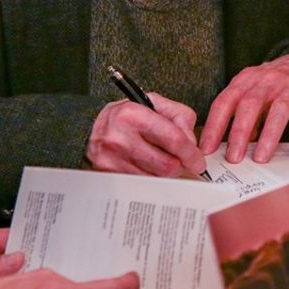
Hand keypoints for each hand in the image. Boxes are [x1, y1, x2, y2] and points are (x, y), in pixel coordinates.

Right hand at [87, 92, 206, 177]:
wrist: (90, 126)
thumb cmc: (127, 115)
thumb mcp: (155, 103)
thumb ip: (180, 117)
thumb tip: (192, 144)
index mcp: (134, 114)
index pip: (173, 139)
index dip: (191, 154)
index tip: (198, 162)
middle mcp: (120, 137)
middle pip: (166, 165)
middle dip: (180, 166)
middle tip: (182, 163)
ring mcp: (112, 159)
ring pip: (156, 179)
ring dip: (166, 174)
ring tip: (163, 162)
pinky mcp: (108, 174)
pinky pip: (142, 185)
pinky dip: (151, 179)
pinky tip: (149, 168)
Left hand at [201, 50, 288, 163]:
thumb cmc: (278, 82)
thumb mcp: (255, 92)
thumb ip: (244, 115)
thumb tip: (231, 147)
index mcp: (248, 79)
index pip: (226, 101)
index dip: (214, 125)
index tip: (207, 149)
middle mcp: (270, 78)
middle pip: (251, 104)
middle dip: (239, 132)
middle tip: (233, 158)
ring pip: (281, 108)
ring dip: (270, 135)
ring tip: (262, 158)